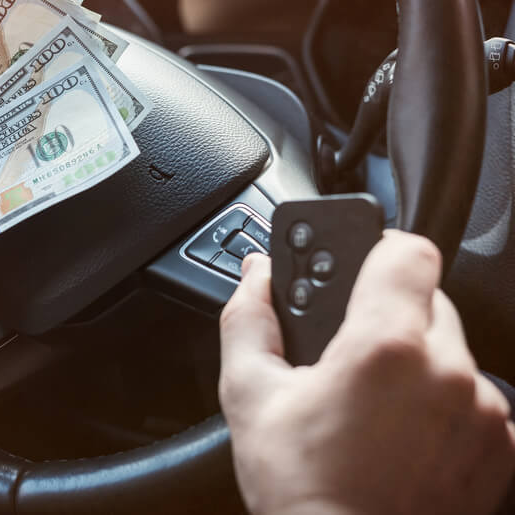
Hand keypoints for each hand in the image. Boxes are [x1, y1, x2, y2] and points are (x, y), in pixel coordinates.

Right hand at [219, 230, 514, 514]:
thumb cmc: (302, 489)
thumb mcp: (250, 395)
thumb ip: (249, 318)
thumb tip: (254, 275)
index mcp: (386, 345)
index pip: (409, 250)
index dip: (378, 247)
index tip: (358, 265)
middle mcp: (448, 371)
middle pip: (428, 299)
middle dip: (387, 313)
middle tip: (347, 354)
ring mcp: (481, 412)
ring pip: (452, 348)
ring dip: (417, 359)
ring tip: (372, 403)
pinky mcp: (499, 446)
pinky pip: (474, 395)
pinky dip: (442, 402)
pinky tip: (401, 433)